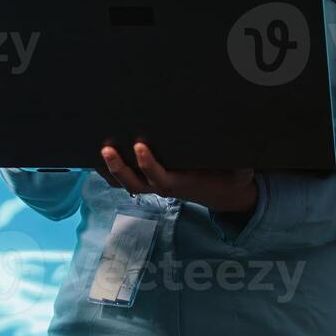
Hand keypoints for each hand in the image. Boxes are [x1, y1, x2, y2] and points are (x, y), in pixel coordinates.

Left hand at [99, 142, 256, 213]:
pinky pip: (123, 177)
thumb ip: (240, 164)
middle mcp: (163, 184)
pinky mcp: (146, 178)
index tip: (140, 146)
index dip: (149, 165)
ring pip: (124, 181)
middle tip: (107, 148)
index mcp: (183, 183)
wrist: (224, 189)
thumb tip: (243, 153)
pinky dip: (108, 168)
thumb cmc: (231, 173)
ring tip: (92, 150)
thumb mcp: (241, 169)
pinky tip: (94, 153)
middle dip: (120, 168)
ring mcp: (152, 183)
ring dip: (108, 169)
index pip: (161, 178)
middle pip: (134, 183)